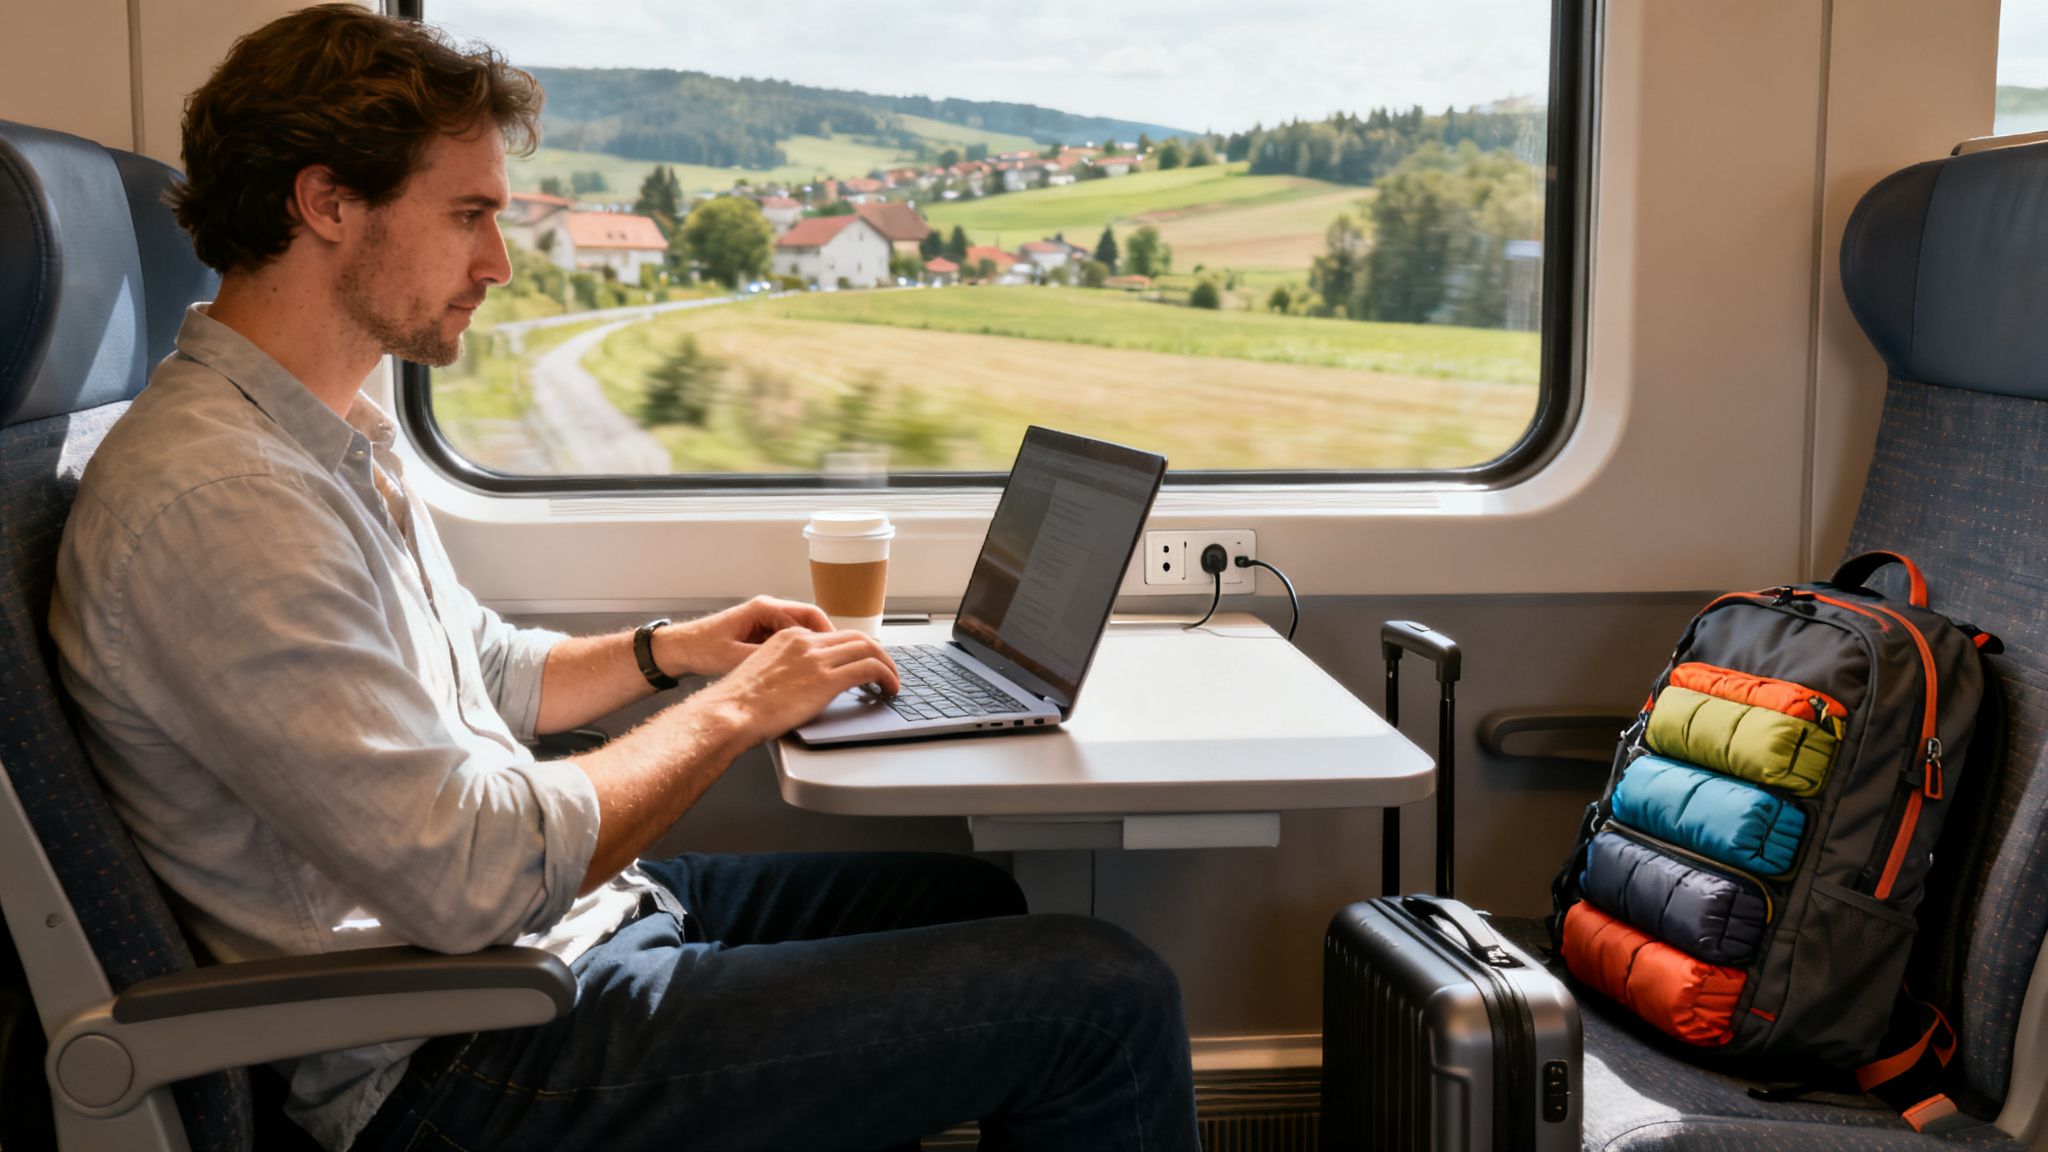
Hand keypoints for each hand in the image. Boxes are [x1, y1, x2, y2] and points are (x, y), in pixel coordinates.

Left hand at [655, 596, 833, 678]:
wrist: (680, 647)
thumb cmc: (703, 648)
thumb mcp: (737, 657)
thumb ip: (768, 659)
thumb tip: (795, 669)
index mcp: (764, 608)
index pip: (809, 616)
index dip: (828, 636)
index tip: (840, 653)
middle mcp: (768, 608)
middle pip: (810, 619)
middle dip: (827, 639)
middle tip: (841, 659)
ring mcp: (765, 618)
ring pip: (802, 628)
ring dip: (815, 645)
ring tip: (826, 665)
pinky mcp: (761, 630)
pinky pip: (790, 636)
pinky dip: (801, 649)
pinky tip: (804, 667)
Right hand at [683, 628, 899, 743]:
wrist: (729, 713)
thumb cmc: (739, 704)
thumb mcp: (765, 672)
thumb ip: (789, 670)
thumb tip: (805, 684)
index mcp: (789, 637)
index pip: (834, 635)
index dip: (855, 649)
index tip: (863, 662)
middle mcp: (806, 642)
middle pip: (857, 637)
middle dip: (878, 653)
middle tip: (887, 671)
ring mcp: (816, 659)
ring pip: (868, 649)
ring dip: (887, 666)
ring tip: (892, 682)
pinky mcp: (825, 680)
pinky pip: (869, 669)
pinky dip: (887, 677)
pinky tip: (889, 689)